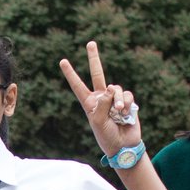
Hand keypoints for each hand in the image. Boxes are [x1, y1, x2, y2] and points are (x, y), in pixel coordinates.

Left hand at [59, 42, 141, 158]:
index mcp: (89, 103)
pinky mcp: (127, 101)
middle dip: (94, 58)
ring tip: (118, 112)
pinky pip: (127, 95)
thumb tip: (110, 88)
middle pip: (97, 73)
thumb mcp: (98, 122)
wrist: (123, 145)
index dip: (71, 73)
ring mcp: (114, 98)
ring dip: (118, 100)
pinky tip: (125, 114)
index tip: (62, 61)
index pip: (77, 86)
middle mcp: (101, 98)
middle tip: (90, 43)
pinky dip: (126, 103)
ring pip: (116, 88)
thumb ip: (102, 103)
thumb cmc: (107, 137)